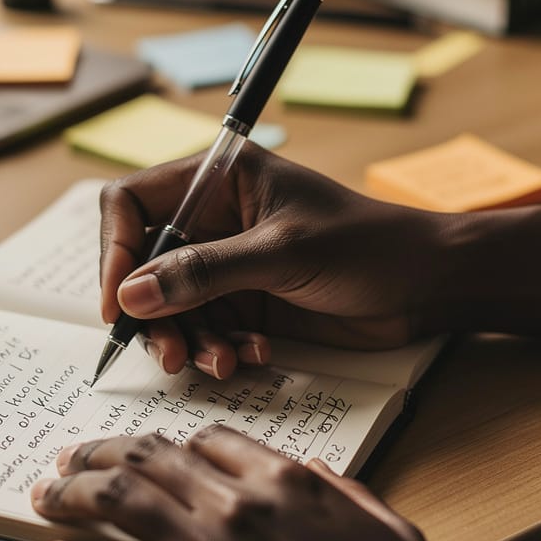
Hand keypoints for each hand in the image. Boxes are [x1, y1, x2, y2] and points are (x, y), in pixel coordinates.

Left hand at [32, 427, 493, 540]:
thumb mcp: (385, 524)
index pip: (207, 440)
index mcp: (284, 480)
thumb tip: (312, 470)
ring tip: (46, 492)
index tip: (149, 452)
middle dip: (100, 451)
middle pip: (148, 456)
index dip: (170, 443)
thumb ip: (342, 489)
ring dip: (72, 490)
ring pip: (119, 499)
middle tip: (68, 457)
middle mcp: (236, 505)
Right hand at [99, 143, 450, 378]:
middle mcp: (212, 218)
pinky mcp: (244, 300)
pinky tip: (252, 354)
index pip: (132, 202)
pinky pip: (205, 329)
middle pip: (144, 263)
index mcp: (217, 178)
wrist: (425, 284)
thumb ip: (204, 273)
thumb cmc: (364, 244)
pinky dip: (218, 348)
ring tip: (223, 362)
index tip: (118, 304)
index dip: (115, 249)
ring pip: (170, 305)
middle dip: (153, 312)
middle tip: (172, 353)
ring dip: (189, 339)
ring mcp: (226, 262)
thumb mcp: (281, 254)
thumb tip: (129, 295)